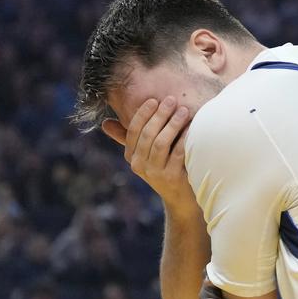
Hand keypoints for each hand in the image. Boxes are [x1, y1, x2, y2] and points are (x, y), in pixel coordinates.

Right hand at [103, 96, 197, 213]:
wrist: (181, 199)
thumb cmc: (164, 169)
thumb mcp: (145, 155)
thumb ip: (128, 138)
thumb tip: (105, 123)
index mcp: (131, 157)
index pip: (133, 131)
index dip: (143, 114)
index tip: (154, 100)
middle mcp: (139, 166)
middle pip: (147, 135)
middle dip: (160, 115)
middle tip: (172, 100)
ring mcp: (155, 174)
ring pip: (161, 143)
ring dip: (173, 124)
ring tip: (184, 111)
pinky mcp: (172, 179)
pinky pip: (179, 153)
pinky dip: (185, 138)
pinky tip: (192, 127)